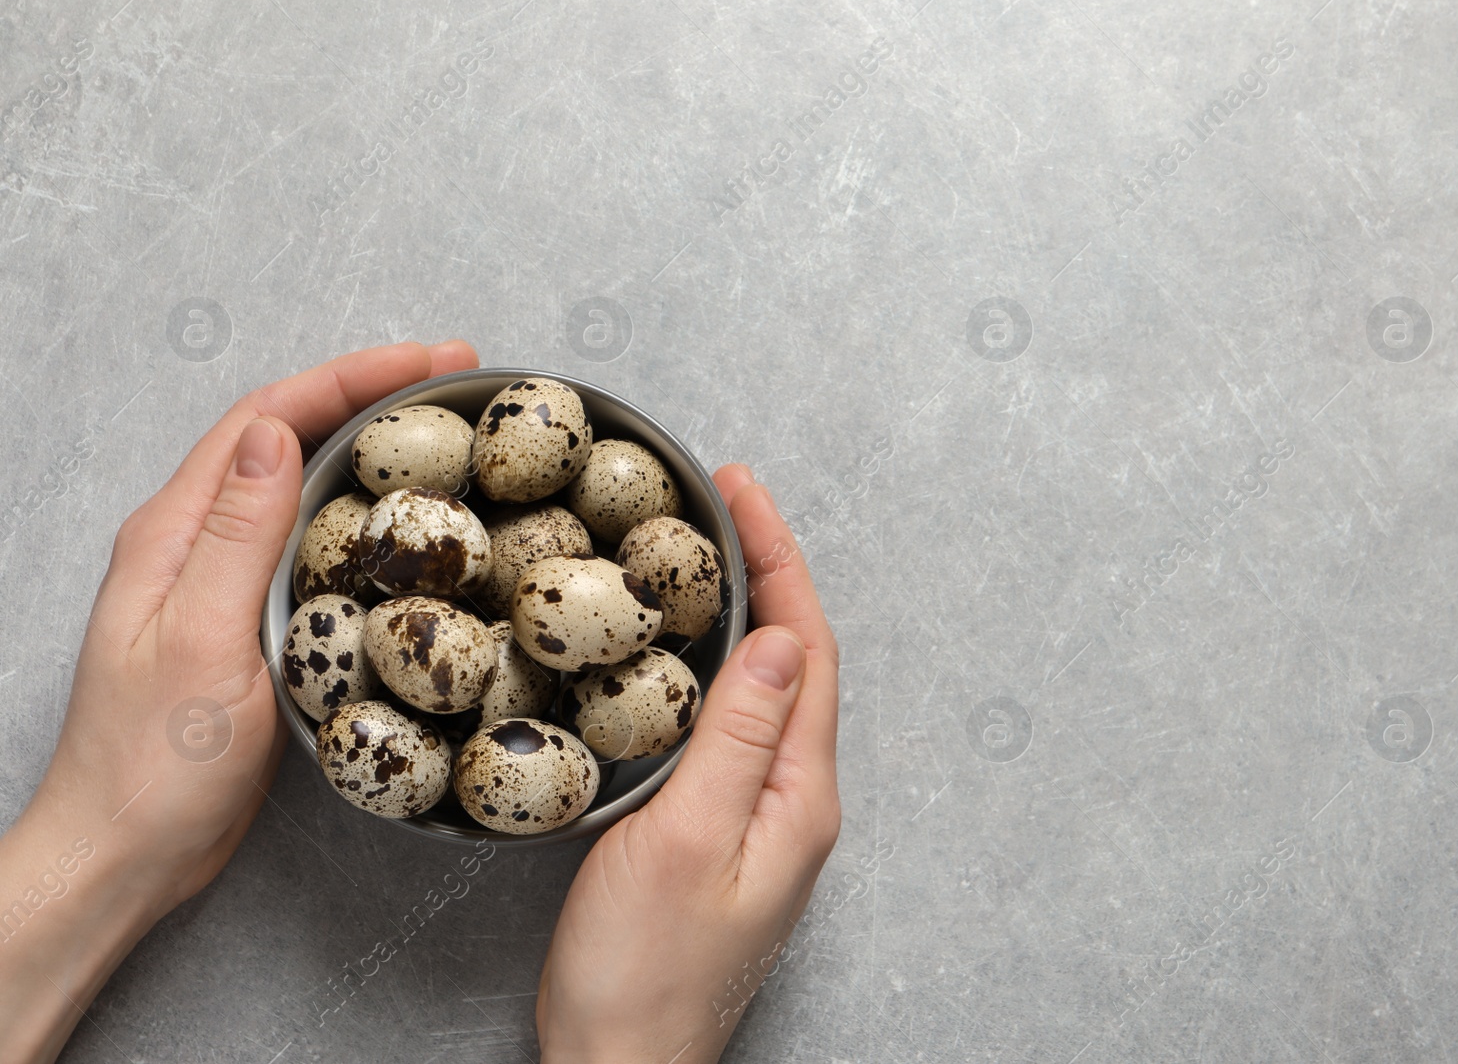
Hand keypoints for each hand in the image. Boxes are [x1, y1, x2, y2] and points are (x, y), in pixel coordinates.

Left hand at [0, 340, 477, 1063]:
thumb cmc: (154, 764)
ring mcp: (222, 582)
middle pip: (287, 435)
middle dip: (371, 393)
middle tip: (457, 380)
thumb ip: (237, 536)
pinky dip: (364, 512)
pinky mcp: (250, 623)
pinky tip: (405, 525)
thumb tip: (276, 431)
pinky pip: (311, 542)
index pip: (268, 419)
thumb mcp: (201, 642)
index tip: (430, 360)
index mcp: (175, 532)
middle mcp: (195, 542)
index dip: (350, 377)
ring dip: (370, 445)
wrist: (125, 853)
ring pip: (302, 485)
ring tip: (445, 431)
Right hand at [536, 464, 841, 1062]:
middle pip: (799, 659)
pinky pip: (735, 724)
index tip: (742, 492)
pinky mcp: (724, 833)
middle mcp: (797, 800)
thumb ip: (738, 737)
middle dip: (769, 569)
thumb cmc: (642, 972)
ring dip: (746, 610)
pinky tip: (684, 651)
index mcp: (802, 794)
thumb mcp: (688, 839)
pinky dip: (716, 665)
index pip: (809, 648)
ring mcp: (764, 818)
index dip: (780, 561)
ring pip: (767, 688)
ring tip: (707, 549)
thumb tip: (780, 638)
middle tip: (722, 500)